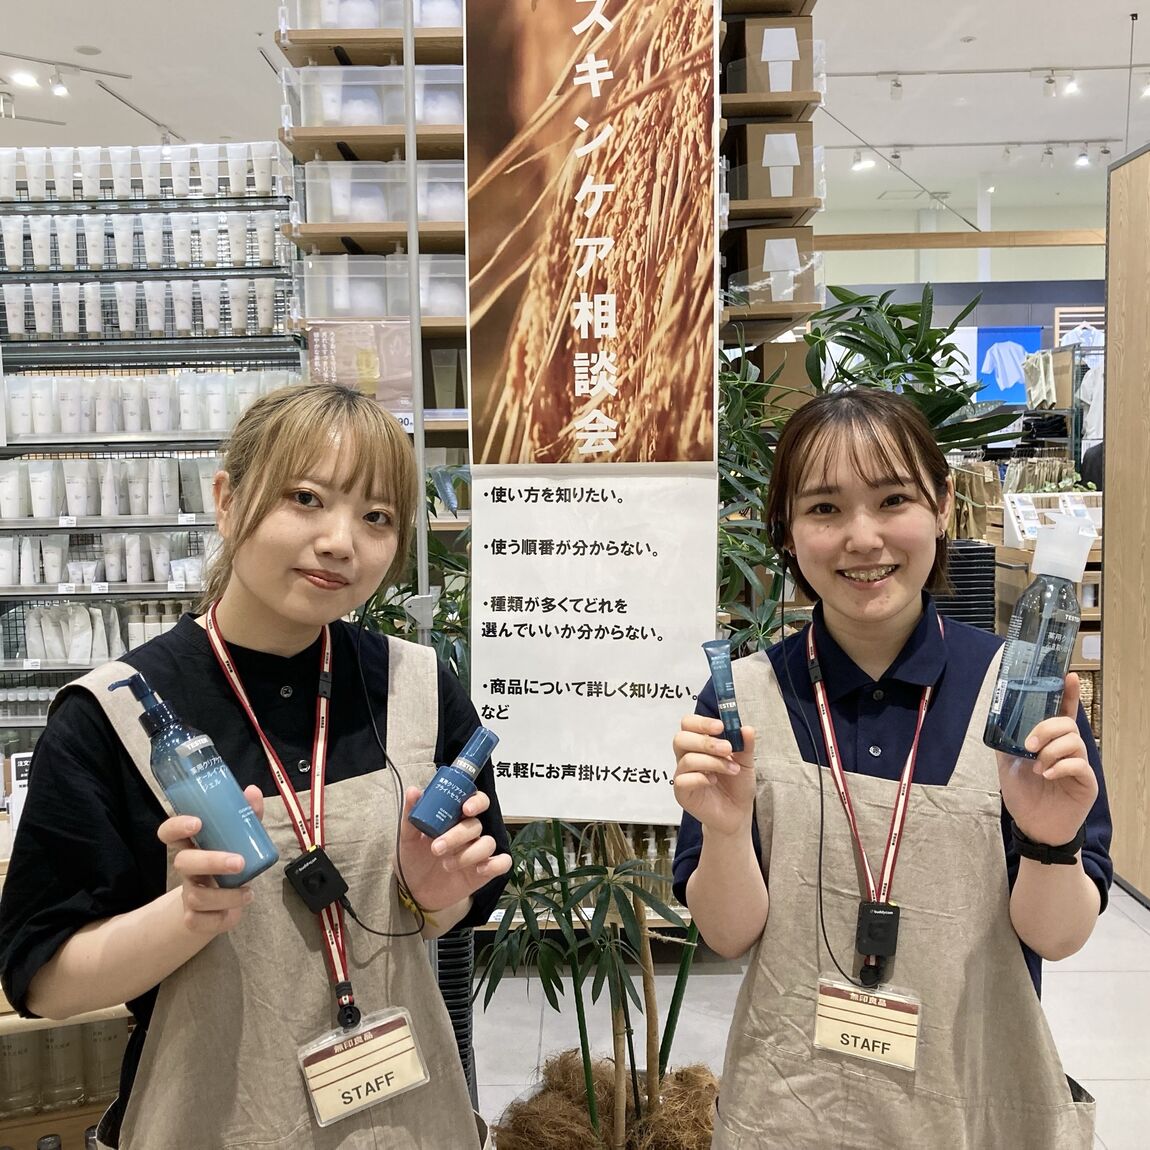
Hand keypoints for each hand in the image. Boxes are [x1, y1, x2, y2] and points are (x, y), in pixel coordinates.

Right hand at [157, 784, 264, 935]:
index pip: (169, 832)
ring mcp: (188, 893)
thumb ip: (247, 815)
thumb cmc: (229, 861)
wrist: (217, 905)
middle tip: (239, 862)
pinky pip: (199, 922)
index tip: (198, 822)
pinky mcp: (194, 918)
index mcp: (192, 845)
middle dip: (211, 861)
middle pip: (183, 863)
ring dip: (226, 895)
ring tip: (248, 893)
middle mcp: (186, 868)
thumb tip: (252, 791)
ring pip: (195, 895)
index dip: (177, 826)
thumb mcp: (240, 837)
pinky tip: (234, 914)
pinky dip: (220, 919)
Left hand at [397, 786, 511, 914]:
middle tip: (437, 847)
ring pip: (488, 843)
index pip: (476, 801)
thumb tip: (413, 791)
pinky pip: (502, 863)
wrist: (415, 891)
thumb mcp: (408, 838)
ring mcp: (478, 852)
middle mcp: (470, 833)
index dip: (476, 801)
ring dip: (467, 854)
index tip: (465, 809)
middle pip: (476, 825)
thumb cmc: (415, 860)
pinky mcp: (485, 871)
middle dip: (458, 835)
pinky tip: (478, 870)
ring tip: (446, 864)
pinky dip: (494, 865)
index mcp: (456, 818)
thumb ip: (411, 815)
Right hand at [672, 716, 756, 837]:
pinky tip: (714, 781)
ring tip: (732, 769)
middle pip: (681, 738)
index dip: (701, 722)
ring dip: (712, 762)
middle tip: (727, 748)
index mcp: (699, 745)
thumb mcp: (746, 763)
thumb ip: (746, 746)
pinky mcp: (682, 793)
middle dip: (706, 742)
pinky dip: (701, 778)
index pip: (688, 724)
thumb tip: (747, 729)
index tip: (720, 726)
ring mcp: (683, 775)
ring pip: (686, 759)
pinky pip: (683, 780)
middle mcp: (687, 757)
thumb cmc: (737, 787)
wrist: (738, 814)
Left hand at [998, 673, 1097, 847]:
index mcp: (1050, 741)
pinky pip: (1079, 764)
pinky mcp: (1086, 782)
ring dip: (1050, 750)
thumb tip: (999, 721)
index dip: (1067, 693)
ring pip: (1074, 741)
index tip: (1068, 675)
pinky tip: (1046, 774)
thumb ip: (1007, 742)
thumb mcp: (1007, 764)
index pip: (1063, 712)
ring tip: (1036, 766)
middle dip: (1046, 728)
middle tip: (1029, 744)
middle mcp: (1068, 749)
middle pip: (1067, 723)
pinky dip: (1060, 766)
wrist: (1033, 826)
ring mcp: (1079, 765)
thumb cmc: (1024, 794)